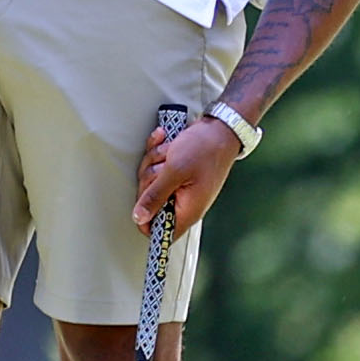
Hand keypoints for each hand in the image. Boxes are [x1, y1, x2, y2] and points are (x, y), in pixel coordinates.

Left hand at [133, 110, 241, 233]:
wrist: (219, 128)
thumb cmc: (204, 149)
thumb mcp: (174, 171)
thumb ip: (154, 196)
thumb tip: (140, 217)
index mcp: (187, 210)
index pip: (161, 232)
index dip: (145, 220)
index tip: (141, 203)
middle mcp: (183, 202)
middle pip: (149, 201)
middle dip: (150, 179)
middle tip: (162, 167)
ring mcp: (180, 187)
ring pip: (151, 181)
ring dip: (155, 161)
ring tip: (169, 152)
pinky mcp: (176, 174)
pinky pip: (156, 166)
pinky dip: (158, 152)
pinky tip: (166, 142)